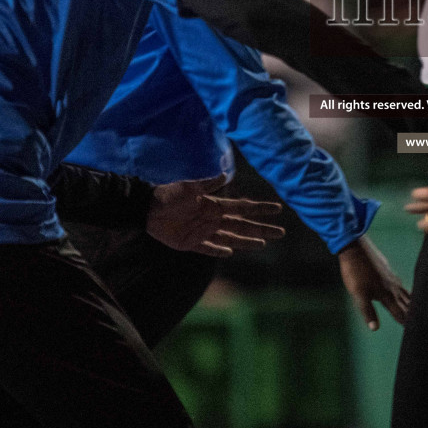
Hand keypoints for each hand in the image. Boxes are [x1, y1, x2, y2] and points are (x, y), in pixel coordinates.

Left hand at [146, 177, 285, 256]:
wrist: (147, 209)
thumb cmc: (169, 194)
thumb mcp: (189, 187)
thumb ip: (207, 184)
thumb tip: (225, 175)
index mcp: (215, 205)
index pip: (243, 207)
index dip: (260, 208)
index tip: (278, 208)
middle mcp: (213, 219)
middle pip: (243, 225)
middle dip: (262, 228)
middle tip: (280, 232)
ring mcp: (204, 232)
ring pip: (231, 238)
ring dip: (247, 241)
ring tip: (263, 244)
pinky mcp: (191, 244)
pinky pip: (209, 249)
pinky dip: (219, 251)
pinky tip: (230, 253)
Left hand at [337, 236, 409, 329]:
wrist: (355, 249)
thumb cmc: (355, 273)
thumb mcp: (358, 295)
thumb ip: (368, 312)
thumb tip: (375, 329)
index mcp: (386, 295)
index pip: (399, 312)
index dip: (406, 322)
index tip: (416, 330)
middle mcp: (393, 287)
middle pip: (406, 303)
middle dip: (413, 313)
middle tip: (424, 322)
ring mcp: (392, 277)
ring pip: (405, 293)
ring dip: (412, 302)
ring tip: (418, 308)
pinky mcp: (388, 270)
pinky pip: (401, 284)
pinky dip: (407, 292)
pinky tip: (404, 291)